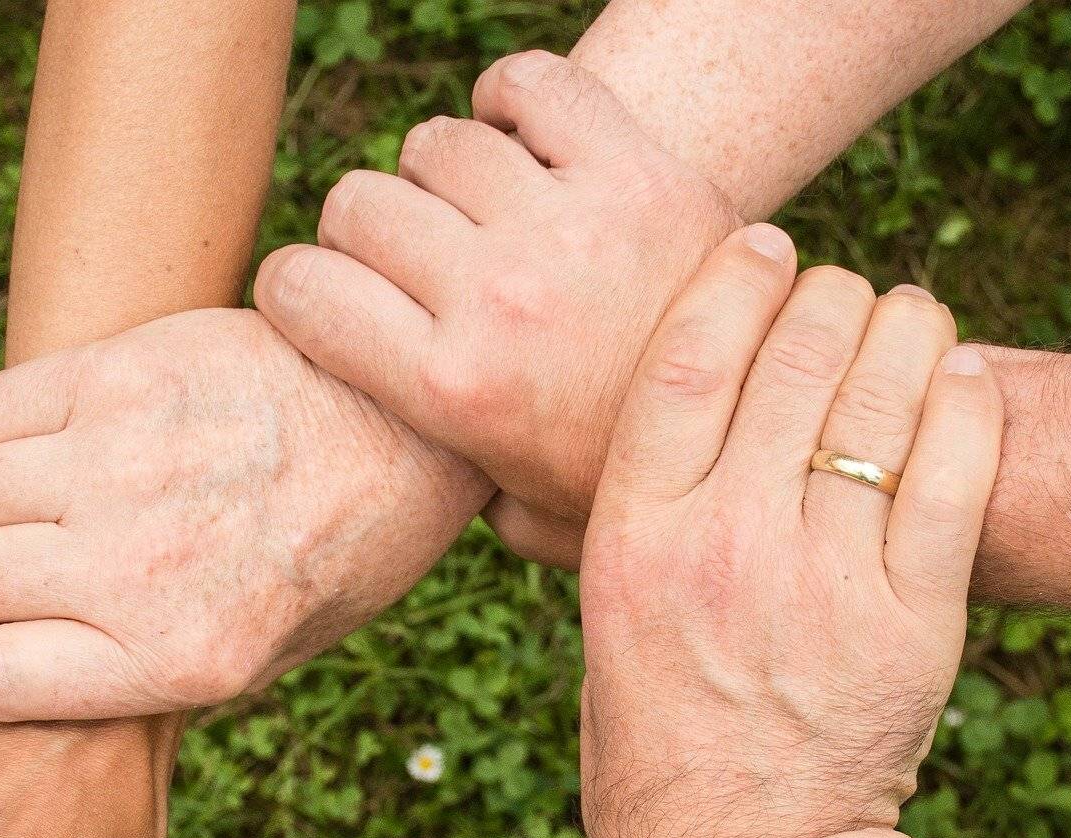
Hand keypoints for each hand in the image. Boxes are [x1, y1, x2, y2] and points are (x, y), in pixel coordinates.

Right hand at [0, 308, 492, 721]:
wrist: (412, 425)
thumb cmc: (338, 551)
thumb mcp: (265, 657)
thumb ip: (143, 674)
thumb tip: (19, 675)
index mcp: (178, 660)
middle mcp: (140, 568)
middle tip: (12, 571)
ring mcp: (124, 464)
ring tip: (38, 503)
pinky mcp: (121, 375)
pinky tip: (46, 442)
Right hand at [255, 50, 736, 565]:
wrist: (776, 427)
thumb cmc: (632, 478)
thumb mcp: (526, 518)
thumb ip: (446, 491)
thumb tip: (388, 476)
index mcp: (453, 390)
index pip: (299, 289)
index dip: (295, 290)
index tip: (321, 301)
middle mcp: (497, 298)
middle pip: (358, 205)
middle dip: (364, 235)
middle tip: (410, 266)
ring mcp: (568, 226)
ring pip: (435, 144)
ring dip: (441, 176)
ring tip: (478, 216)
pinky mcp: (636, 169)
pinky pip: (531, 85)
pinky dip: (511, 99)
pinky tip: (522, 142)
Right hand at [577, 227, 1003, 837]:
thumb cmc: (652, 741)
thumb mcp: (598, 622)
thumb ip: (604, 523)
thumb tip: (593, 425)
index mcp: (632, 541)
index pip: (687, 359)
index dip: (735, 277)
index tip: (763, 241)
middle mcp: (724, 550)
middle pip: (792, 357)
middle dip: (828, 294)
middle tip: (841, 289)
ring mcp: (823, 586)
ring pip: (880, 400)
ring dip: (905, 330)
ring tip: (908, 317)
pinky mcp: (913, 627)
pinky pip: (955, 476)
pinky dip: (966, 405)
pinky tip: (961, 376)